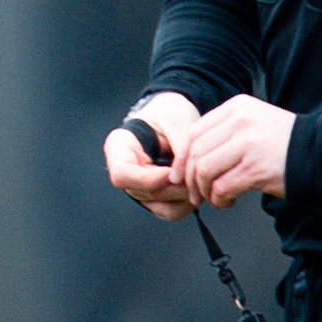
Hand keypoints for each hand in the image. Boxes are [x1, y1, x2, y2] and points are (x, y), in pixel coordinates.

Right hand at [103, 92, 204, 223]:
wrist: (174, 115)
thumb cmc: (170, 111)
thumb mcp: (177, 120)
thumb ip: (181, 148)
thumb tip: (183, 177)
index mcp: (119, 147)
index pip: (122, 175)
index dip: (149, 178)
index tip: (173, 171)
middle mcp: (126, 171)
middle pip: (144, 192)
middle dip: (176, 188)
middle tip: (200, 176)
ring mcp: (139, 186)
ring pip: (159, 206)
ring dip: (184, 198)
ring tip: (202, 181)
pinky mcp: (156, 196)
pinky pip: (170, 210)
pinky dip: (187, 204)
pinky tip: (199, 188)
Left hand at [180, 93, 294, 208]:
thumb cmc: (284, 143)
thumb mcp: (254, 122)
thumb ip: (225, 131)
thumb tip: (190, 155)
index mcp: (237, 107)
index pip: (194, 132)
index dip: (182, 158)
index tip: (179, 174)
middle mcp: (241, 122)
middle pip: (196, 152)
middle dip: (189, 178)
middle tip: (194, 192)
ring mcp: (248, 145)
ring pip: (204, 170)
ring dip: (203, 191)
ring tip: (212, 198)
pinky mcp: (256, 168)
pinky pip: (222, 187)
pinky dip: (218, 198)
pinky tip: (226, 201)